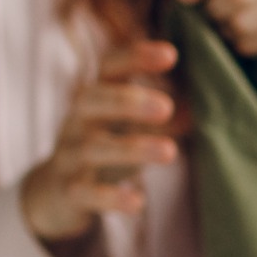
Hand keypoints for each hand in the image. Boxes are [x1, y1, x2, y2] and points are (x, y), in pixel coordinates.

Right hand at [20, 41, 179, 249]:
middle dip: (127, 100)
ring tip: (170, 152)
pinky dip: (111, 197)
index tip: (170, 54)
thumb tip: (200, 106)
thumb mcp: (130, 128)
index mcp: (95, 98)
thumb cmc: (104, 150)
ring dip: (131, 148)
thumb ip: (160, 115)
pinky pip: (86, 193)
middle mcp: (77, 121)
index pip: (109, 68)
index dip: (135, 57)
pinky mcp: (68, 191)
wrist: (55, 193)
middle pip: (92, 100)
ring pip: (93, 147)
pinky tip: (138, 202)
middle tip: (166, 106)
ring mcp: (69, 155)